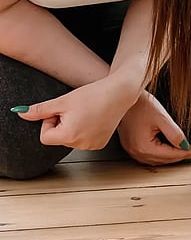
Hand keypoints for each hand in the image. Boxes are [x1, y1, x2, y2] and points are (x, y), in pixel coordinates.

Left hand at [12, 79, 133, 149]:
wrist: (119, 93)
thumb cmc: (94, 95)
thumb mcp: (62, 101)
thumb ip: (40, 110)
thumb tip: (22, 114)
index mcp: (69, 135)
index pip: (45, 136)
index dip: (50, 122)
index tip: (62, 111)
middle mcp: (80, 144)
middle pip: (58, 138)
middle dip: (62, 124)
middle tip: (76, 110)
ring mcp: (91, 146)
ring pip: (70, 138)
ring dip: (73, 126)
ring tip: (86, 113)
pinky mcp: (100, 143)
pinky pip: (83, 140)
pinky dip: (85, 130)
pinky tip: (94, 118)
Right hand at [117, 91, 190, 165]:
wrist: (124, 97)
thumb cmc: (141, 105)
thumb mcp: (162, 117)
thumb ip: (174, 134)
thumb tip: (185, 146)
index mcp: (143, 147)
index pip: (170, 155)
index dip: (186, 153)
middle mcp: (136, 152)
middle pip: (164, 160)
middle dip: (181, 156)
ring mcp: (132, 151)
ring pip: (157, 160)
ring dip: (171, 157)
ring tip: (185, 152)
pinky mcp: (131, 146)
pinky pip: (149, 156)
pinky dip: (162, 155)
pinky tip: (170, 150)